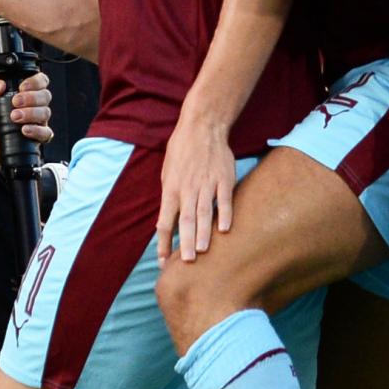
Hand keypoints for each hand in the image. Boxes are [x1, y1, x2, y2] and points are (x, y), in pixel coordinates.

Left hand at [0, 72, 52, 160]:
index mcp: (24, 92)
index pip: (40, 80)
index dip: (36, 82)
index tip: (22, 87)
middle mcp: (34, 105)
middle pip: (45, 96)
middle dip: (32, 98)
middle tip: (15, 102)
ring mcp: (37, 121)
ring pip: (45, 113)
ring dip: (31, 113)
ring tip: (14, 117)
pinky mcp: (37, 136)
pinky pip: (46, 133)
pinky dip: (37, 131)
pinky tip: (24, 130)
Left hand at [157, 94, 238, 259]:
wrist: (202, 127)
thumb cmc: (181, 152)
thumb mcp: (167, 173)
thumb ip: (169, 198)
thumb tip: (167, 222)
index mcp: (170, 189)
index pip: (165, 222)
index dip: (163, 243)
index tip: (163, 261)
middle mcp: (187, 189)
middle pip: (185, 221)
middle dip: (184, 242)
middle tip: (186, 262)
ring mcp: (207, 184)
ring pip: (204, 213)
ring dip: (203, 233)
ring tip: (203, 251)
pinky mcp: (224, 179)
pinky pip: (224, 200)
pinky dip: (225, 214)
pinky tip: (225, 230)